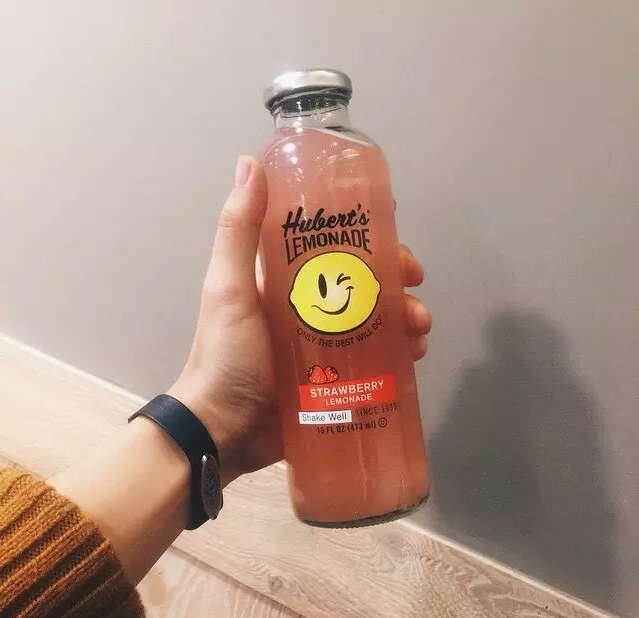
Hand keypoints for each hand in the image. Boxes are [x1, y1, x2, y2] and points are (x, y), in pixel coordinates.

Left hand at [169, 156, 432, 485]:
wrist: (224, 429)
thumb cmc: (226, 354)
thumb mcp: (229, 288)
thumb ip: (238, 230)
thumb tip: (250, 162)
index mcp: (288, 278)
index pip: (336, 243)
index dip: (368, 232)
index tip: (392, 228)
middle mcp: (312, 305)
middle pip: (367, 280)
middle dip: (397, 277)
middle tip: (413, 283)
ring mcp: (329, 343)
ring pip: (380, 318)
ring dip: (407, 315)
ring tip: (419, 329)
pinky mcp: (342, 377)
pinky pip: (381, 358)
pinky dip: (402, 352)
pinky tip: (414, 354)